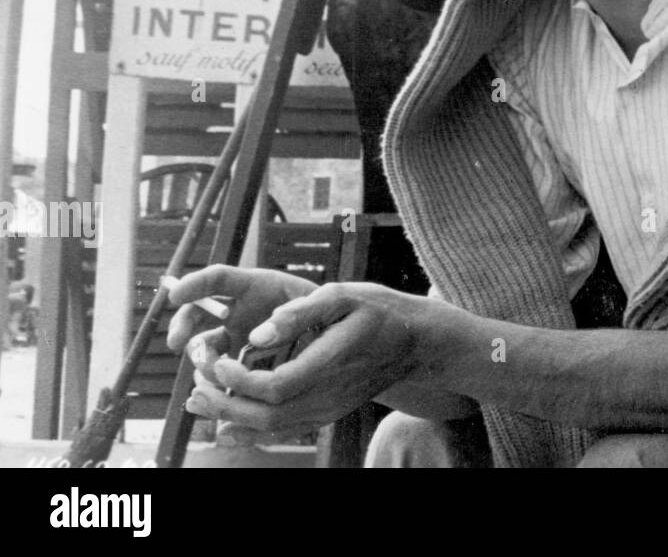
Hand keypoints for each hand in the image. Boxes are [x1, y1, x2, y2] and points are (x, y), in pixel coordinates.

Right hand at [166, 265, 316, 382]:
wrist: (334, 336)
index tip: (175, 294)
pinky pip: (217, 376)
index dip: (195, 283)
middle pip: (197, 314)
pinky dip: (213, 385)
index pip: (219, 279)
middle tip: (178, 343)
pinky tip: (217, 394)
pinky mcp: (239, 365)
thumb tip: (257, 338)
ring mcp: (235, 340)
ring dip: (201, 361)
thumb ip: (291, 315)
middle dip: (183, 326)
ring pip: (204, 349)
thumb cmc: (324, 312)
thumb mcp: (314, 304)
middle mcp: (237, 312)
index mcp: (254, 287)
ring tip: (213, 371)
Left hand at [183, 282, 470, 437]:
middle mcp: (328, 394)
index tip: (218, 361)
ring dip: (230, 418)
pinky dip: (250, 431)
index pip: (274, 387)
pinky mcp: (327, 413)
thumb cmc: (380, 311)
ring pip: (272, 427)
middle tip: (195, 386)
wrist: (414, 342)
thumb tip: (259, 332)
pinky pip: (284, 431)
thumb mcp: (345, 295)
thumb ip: (300, 312)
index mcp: (330, 363)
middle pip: (266, 415)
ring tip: (198, 402)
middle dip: (224, 403)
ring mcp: (328, 408)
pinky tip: (227, 424)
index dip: (238, 380)